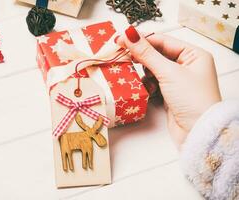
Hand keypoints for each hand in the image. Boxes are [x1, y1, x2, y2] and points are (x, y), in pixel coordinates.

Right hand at [115, 26, 221, 148]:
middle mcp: (187, 66)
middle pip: (157, 55)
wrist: (197, 133)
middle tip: (125, 56)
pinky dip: (149, 86)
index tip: (123, 39)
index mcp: (194, 55)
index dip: (143, 40)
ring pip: (153, 70)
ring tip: (146, 81)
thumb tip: (130, 35)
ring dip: (146, 75)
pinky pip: (154, 83)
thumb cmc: (192, 99)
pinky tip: (150, 92)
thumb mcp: (169, 73)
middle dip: (143, 58)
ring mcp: (178, 81)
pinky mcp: (170, 94)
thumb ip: (147, 54)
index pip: (163, 41)